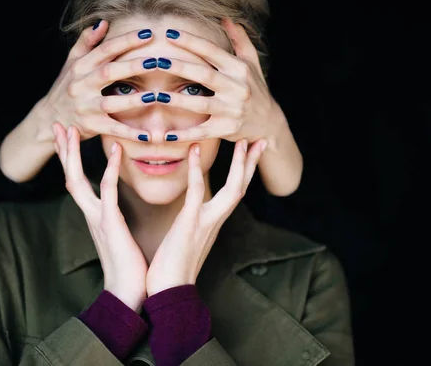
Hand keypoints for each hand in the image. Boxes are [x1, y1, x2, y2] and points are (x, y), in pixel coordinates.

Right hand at [36, 21, 158, 141]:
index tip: (148, 33)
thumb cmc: (65, 87)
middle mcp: (81, 85)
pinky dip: (129, 133)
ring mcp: (85, 107)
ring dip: (135, 100)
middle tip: (158, 60)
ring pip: (112, 103)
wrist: (48, 118)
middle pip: (109, 72)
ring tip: (156, 96)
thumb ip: (86, 42)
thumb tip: (103, 22)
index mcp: (80, 67)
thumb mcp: (71, 63)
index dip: (126, 41)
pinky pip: (112, 129)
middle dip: (133, 65)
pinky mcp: (90, 126)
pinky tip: (147, 134)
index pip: (105, 50)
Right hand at [53, 122, 147, 311]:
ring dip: (73, 154)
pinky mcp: (110, 222)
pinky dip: (109, 168)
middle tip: (56, 124)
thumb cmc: (128, 265)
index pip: (77, 181)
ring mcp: (97, 217)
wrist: (128, 292)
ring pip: (78, 180)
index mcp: (93, 215)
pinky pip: (107, 190)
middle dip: (62, 150)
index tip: (66, 136)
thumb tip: (116, 207)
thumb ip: (114, 218)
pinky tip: (114, 149)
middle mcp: (90, 213)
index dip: (70, 159)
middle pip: (69, 176)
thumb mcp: (119, 234)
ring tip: (71, 129)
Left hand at [145, 139, 265, 295]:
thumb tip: (191, 217)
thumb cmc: (173, 268)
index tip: (250, 151)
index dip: (244, 172)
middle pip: (241, 187)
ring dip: (238, 163)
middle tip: (261, 139)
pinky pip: (197, 190)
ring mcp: (206, 221)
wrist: (170, 292)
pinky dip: (196, 169)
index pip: (234, 192)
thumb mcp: (187, 241)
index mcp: (214, 223)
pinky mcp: (191, 222)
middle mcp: (215, 220)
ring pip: (231, 188)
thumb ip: (193, 226)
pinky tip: (195, 150)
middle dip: (251, 163)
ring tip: (240, 139)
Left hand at [152, 19, 284, 145]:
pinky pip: (202, 131)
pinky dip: (185, 134)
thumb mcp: (252, 63)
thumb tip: (226, 18)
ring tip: (156, 94)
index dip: (190, 42)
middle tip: (155, 60)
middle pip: (204, 75)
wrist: (269, 123)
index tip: (169, 33)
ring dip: (177, 100)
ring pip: (201, 103)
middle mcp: (237, 88)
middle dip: (179, 67)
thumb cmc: (256, 89)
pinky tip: (167, 134)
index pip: (212, 51)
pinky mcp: (226, 129)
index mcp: (239, 69)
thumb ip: (239, 40)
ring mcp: (232, 110)